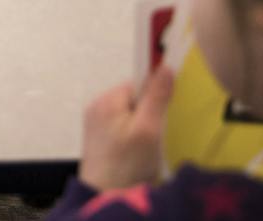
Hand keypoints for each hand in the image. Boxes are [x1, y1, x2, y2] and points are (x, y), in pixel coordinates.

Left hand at [78, 66, 174, 190]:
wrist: (105, 195)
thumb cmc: (128, 163)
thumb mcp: (149, 129)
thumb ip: (157, 97)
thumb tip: (165, 67)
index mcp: (107, 100)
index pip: (138, 83)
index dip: (156, 95)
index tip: (167, 112)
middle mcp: (97, 107)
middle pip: (134, 99)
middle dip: (150, 113)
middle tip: (157, 135)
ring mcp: (95, 123)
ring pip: (129, 115)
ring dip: (143, 127)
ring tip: (148, 148)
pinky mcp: (98, 139)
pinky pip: (122, 128)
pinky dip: (134, 137)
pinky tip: (138, 154)